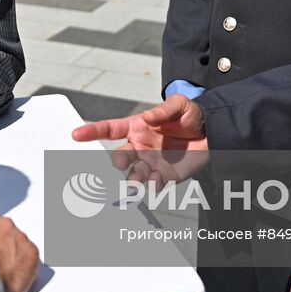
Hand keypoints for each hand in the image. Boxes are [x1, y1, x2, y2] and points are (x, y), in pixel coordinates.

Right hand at [0, 208, 39, 291]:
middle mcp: (4, 223)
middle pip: (6, 233)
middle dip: (2, 247)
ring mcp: (19, 237)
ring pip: (20, 246)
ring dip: (14, 257)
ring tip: (3, 275)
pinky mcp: (31, 252)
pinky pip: (31, 259)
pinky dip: (26, 269)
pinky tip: (14, 279)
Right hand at [71, 94, 209, 183]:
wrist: (214, 132)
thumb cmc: (191, 115)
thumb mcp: (180, 105)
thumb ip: (163, 110)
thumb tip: (146, 118)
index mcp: (137, 127)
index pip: (110, 130)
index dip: (92, 131)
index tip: (76, 134)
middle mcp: (140, 147)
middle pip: (119, 157)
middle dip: (118, 161)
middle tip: (122, 162)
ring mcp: (151, 163)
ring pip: (133, 174)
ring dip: (133, 178)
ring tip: (139, 179)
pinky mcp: (165, 176)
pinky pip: (154, 184)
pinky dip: (153, 186)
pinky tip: (158, 182)